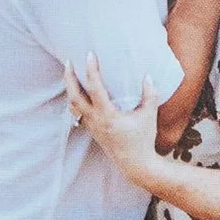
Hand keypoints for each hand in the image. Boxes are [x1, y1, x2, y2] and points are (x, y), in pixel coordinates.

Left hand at [64, 55, 168, 186]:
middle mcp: (96, 120)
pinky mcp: (92, 130)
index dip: (92, 70)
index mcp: (108, 115)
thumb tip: (147, 76)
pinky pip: (77, 112)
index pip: (95, 88)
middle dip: (69, 77)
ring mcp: (91, 126)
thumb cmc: (143, 140)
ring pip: (73, 105)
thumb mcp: (149, 116)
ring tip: (70, 74)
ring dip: (70, 88)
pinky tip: (78, 91)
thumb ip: (150, 95)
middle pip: (74, 96)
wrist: (135, 164)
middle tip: (69, 62)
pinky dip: (75, 100)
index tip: (90, 55)